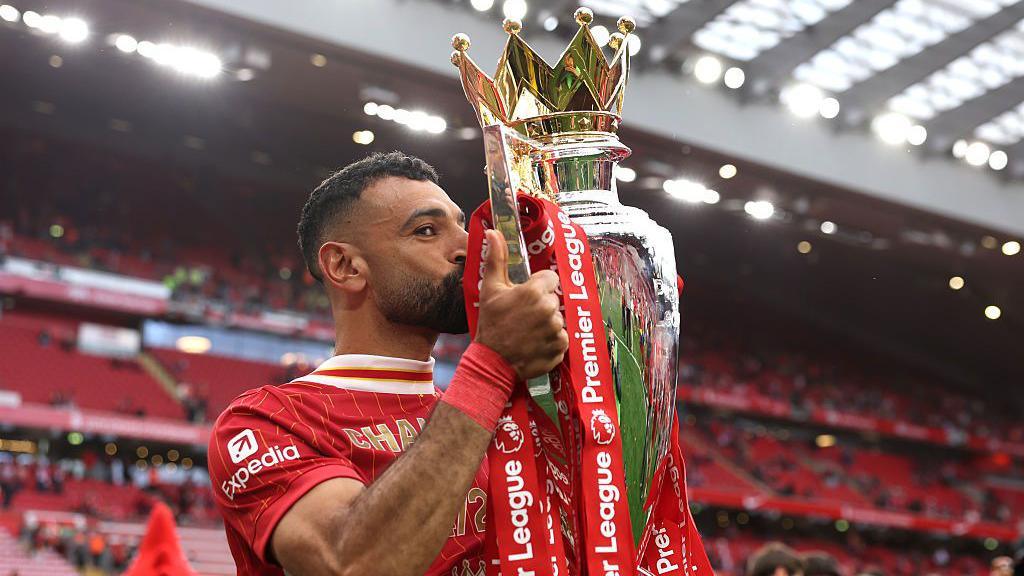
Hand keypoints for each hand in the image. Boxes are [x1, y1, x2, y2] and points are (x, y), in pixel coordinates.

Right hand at [474, 229, 567, 379]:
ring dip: (547, 324)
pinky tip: (535, 343)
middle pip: (554, 299)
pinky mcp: (560, 348)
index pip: (550, 279)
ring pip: (558, 319)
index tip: (524, 297)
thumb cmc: (490, 324)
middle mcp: (548, 310)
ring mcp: (556, 330)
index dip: (537, 287)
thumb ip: (496, 259)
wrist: (492, 361)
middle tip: (523, 317)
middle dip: (542, 306)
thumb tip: (493, 232)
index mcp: (534, 292)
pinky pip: (562, 338)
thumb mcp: (490, 289)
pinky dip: (552, 341)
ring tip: (528, 331)